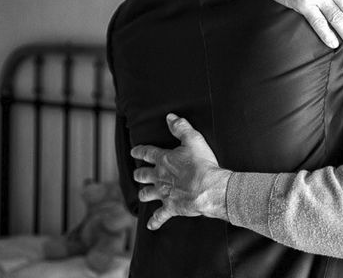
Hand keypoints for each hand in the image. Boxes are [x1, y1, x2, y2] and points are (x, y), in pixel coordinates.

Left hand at [131, 113, 230, 229]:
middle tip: (138, 174)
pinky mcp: (171, 207)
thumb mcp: (194, 139)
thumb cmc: (202, 163)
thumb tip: (170, 117)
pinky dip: (155, 221)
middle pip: (143, 175)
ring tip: (143, 194)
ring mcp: (164, 193)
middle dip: (139, 174)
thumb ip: (181, 127)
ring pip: (147, 194)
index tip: (134, 151)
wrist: (208, 188)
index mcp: (164, 160)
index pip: (147, 153)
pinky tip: (150, 225)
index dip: (139, 151)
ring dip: (144, 194)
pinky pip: (159, 216)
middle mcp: (160, 177)